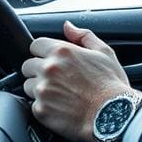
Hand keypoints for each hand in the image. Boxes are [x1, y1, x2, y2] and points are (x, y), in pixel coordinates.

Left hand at [21, 21, 132, 141]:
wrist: (114, 115)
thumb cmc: (112, 85)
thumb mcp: (104, 53)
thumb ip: (83, 36)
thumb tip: (68, 26)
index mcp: (62, 51)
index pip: (36, 45)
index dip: (44, 52)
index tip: (52, 61)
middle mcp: (48, 68)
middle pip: (28, 66)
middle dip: (39, 71)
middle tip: (58, 80)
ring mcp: (43, 90)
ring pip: (28, 86)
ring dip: (40, 89)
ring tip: (61, 95)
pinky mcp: (41, 110)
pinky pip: (34, 106)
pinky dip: (44, 107)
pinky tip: (61, 108)